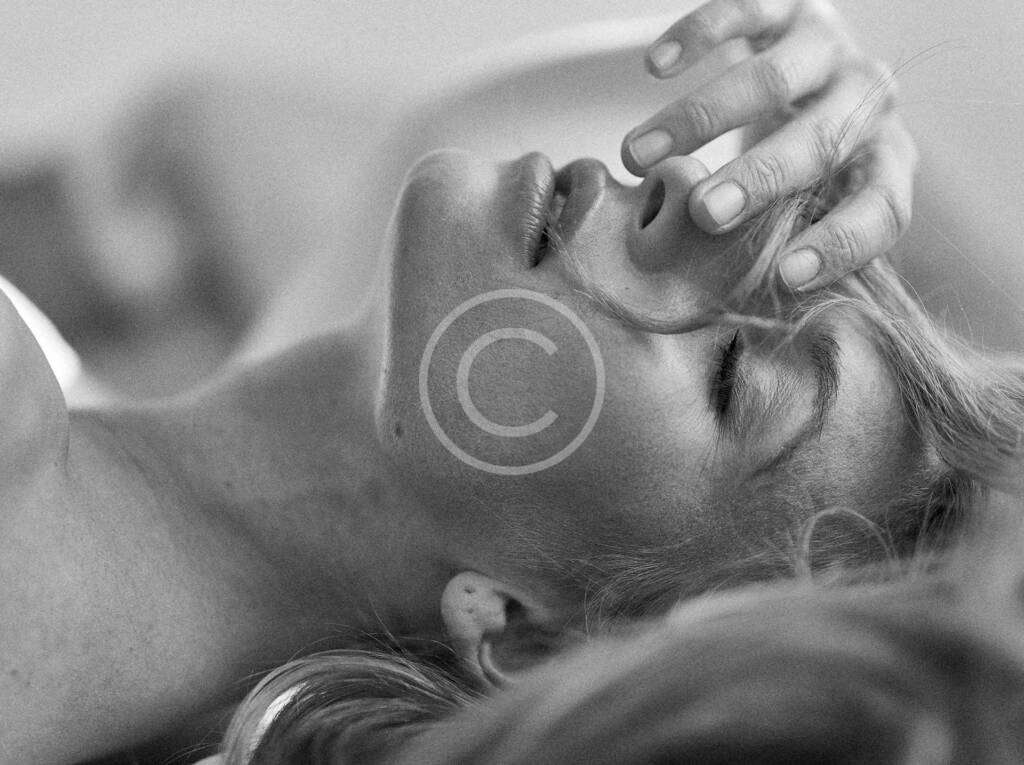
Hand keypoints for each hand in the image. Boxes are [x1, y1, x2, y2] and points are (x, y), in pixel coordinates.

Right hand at [620, 0, 916, 290]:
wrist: (809, 72)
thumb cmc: (800, 162)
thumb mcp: (807, 205)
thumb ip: (786, 243)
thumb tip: (745, 316)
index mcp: (883, 161)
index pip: (883, 205)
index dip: (842, 242)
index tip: (786, 275)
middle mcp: (868, 101)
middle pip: (822, 139)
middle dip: (759, 177)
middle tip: (703, 211)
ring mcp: (828, 47)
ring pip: (773, 76)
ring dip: (701, 117)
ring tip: (637, 153)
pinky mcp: (784, 5)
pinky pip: (743, 10)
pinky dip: (696, 36)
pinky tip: (653, 67)